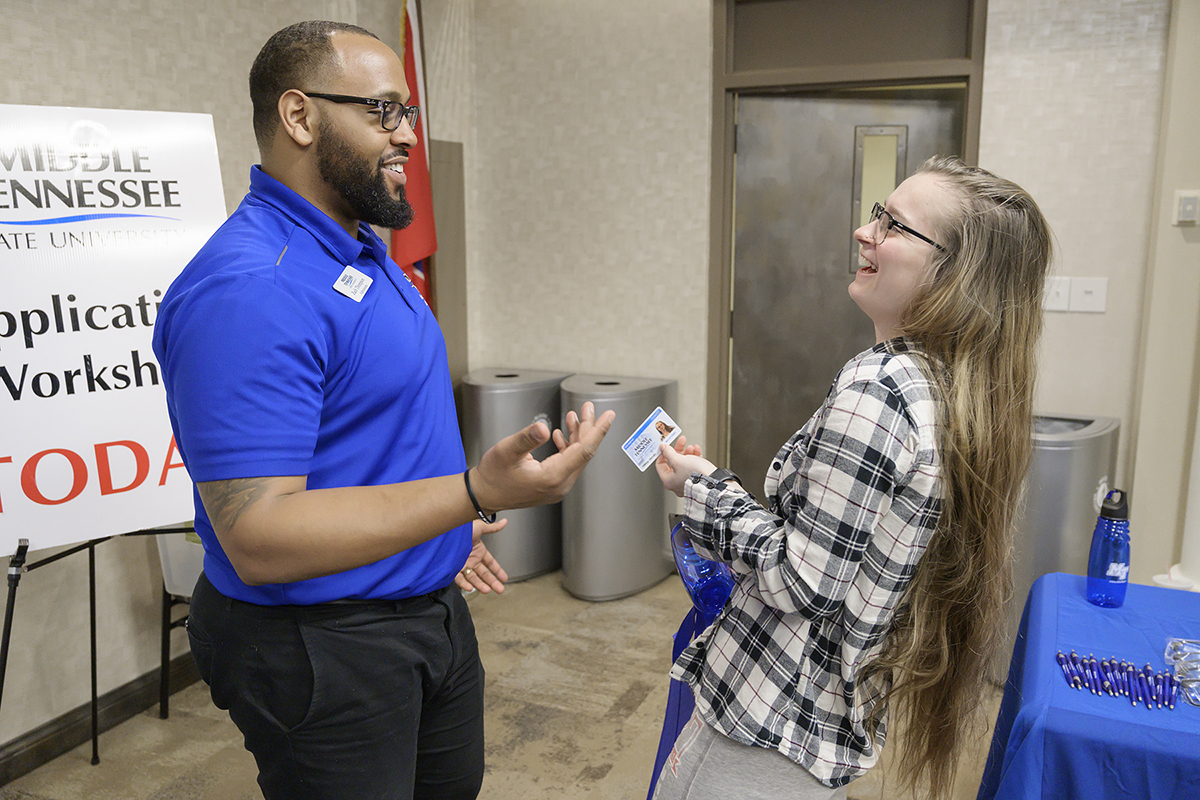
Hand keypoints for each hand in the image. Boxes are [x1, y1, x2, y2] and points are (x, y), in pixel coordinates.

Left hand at [455, 518, 508, 593]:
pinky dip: (464, 584)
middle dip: (492, 582)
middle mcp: (471, 559)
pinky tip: (471, 588)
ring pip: (473, 578)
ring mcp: (462, 564)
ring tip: (487, 590)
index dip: (498, 571)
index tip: (504, 579)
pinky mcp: (453, 568)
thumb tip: (504, 522)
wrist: (446, 531)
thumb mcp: (479, 527)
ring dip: (480, 585)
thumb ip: (492, 528)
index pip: (490, 563)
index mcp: (478, 550)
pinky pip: (459, 578)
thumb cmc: (461, 528)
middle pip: (483, 574)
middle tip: (500, 589)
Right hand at [471, 402, 615, 511]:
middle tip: (588, 407)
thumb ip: (527, 438)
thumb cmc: (493, 475)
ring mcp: (557, 487)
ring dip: (577, 435)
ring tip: (575, 415)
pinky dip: (568, 446)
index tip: (609, 416)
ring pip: (576, 457)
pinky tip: (561, 434)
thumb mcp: (506, 451)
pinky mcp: (552, 485)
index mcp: (552, 477)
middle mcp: (559, 485)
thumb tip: (542, 427)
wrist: (483, 494)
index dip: (598, 431)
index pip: (584, 451)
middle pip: (583, 453)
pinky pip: (567, 463)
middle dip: (588, 428)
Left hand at [656, 435, 715, 496]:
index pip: (660, 466)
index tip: (666, 446)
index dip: (662, 454)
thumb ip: (668, 453)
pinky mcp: (697, 479)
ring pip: (684, 463)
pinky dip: (695, 457)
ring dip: (687, 452)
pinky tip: (697, 450)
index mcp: (669, 481)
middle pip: (673, 463)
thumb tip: (663, 448)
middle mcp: (677, 483)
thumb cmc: (694, 474)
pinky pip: (693, 466)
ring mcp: (687, 481)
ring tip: (691, 447)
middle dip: (678, 450)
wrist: (713, 480)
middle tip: (681, 441)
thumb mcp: (677, 460)